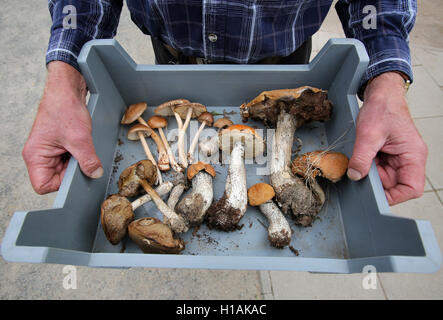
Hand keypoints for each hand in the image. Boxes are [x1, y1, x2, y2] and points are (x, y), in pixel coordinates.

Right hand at [22, 62, 102, 193]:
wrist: (67, 90)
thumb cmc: (65, 109)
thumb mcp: (80, 138)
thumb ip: (88, 160)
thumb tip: (95, 174)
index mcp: (35, 156)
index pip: (43, 186)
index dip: (61, 185)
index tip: (75, 175)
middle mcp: (39, 156)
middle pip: (55, 179)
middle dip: (72, 172)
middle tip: (82, 159)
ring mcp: (48, 152)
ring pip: (64, 170)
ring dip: (76, 163)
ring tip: (81, 148)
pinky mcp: (58, 147)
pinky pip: (68, 160)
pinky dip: (78, 156)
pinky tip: (82, 146)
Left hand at [347, 72, 427, 204]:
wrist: (381, 95)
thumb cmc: (383, 109)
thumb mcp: (368, 134)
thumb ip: (362, 157)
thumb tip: (355, 176)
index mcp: (413, 156)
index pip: (411, 188)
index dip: (395, 197)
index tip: (375, 196)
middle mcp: (409, 159)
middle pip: (395, 186)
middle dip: (376, 183)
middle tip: (360, 173)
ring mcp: (398, 158)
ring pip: (384, 179)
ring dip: (370, 174)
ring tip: (361, 158)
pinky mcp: (388, 156)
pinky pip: (378, 169)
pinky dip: (367, 166)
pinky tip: (362, 156)